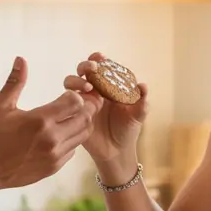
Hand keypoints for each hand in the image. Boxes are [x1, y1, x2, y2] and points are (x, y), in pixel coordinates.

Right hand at [0, 57, 93, 189]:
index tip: (66, 93)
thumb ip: (14, 82)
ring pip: (83, 134)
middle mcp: (52, 138)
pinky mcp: (54, 166)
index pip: (74, 101)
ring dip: (80, 123)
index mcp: (40, 120)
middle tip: (76, 103)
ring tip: (70, 117)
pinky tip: (61, 134)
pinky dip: (72, 139)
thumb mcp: (0, 106)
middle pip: (85, 117)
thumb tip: (21, 59)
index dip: (73, 95)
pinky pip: (73, 149)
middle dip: (84, 107)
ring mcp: (55, 154)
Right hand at [63, 52, 148, 172]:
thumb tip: (143, 86)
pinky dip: (71, 99)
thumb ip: (142, 101)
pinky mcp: (74, 114)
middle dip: (85, 66)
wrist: (116, 153)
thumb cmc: (127, 131)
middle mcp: (93, 91)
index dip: (98, 59)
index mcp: (108, 87)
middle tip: (93, 69)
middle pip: (83, 71)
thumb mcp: (138, 115)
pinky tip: (81, 104)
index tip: (101, 58)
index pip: (101, 68)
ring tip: (87, 88)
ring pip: (71, 83)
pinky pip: (67, 103)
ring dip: (76, 81)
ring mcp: (82, 102)